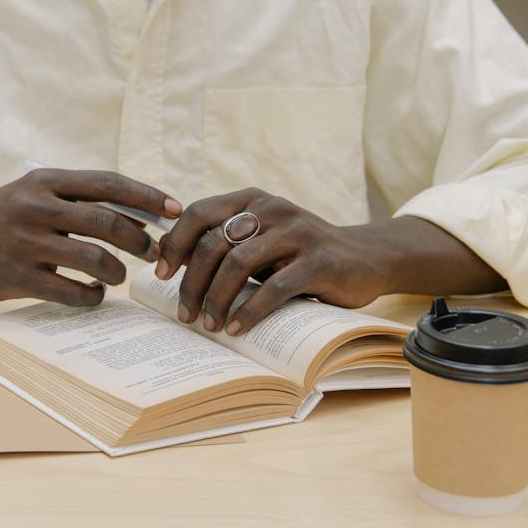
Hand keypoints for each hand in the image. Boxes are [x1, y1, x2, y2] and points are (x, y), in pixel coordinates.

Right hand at [0, 169, 182, 306]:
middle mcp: (35, 207)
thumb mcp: (32, 194)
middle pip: (108, 222)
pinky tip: (92, 294)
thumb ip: (76, 200)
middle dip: (140, 241)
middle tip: (151, 253)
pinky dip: (92, 296)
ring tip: (117, 276)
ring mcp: (25, 243)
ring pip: (95, 259)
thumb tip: (140, 217)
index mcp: (44, 181)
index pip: (108, 183)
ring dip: (117, 272)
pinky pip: (72, 291)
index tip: (175, 210)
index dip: (147, 196)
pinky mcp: (17, 277)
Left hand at [154, 189, 395, 333]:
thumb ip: (226, 243)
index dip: (175, 244)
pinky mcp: (320, 260)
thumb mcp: (260, 240)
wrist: (366, 258)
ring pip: (239, 263)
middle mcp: (272, 208)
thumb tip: (171, 260)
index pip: (198, 213)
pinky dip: (249, 311)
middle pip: (214, 243)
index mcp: (251, 199)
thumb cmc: (299, 255)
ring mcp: (297, 232)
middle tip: (184, 314)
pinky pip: (275, 287)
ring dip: (217, 299)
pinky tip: (236, 328)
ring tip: (208, 325)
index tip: (160, 274)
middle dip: (192, 282)